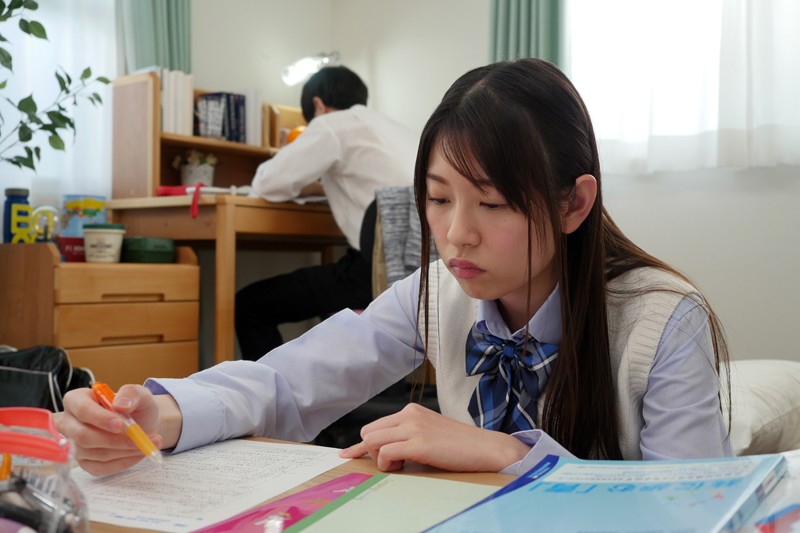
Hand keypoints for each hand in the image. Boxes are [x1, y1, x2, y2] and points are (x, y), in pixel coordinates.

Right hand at [55, 384, 164, 475]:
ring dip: (124, 451)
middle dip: (114, 440)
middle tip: (140, 438)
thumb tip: (120, 404)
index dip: (100, 419)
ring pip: (96, 453)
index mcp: (76, 400)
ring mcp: (75, 445)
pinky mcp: (85, 462)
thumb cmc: (135, 406)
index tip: (121, 425)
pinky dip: (124, 462)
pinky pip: (101, 467)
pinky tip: (139, 453)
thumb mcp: (139, 393)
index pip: (82, 410)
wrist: (143, 422)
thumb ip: (131, 393)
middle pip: (83, 436)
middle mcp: (69, 423)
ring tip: (147, 443)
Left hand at [338, 403, 530, 471]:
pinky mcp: (419, 443)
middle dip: (370, 451)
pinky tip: (401, 467)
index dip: (362, 444)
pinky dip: (387, 463)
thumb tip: (385, 450)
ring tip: (400, 464)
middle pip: (368, 432)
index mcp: (411, 411)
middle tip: (392, 463)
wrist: (485, 448)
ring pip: (372, 441)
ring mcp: (413, 427)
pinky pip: (385, 452)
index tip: (348, 454)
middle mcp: (409, 414)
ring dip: (379, 458)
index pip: (374, 425)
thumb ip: (408, 435)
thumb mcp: (429, 433)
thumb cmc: (459, 446)